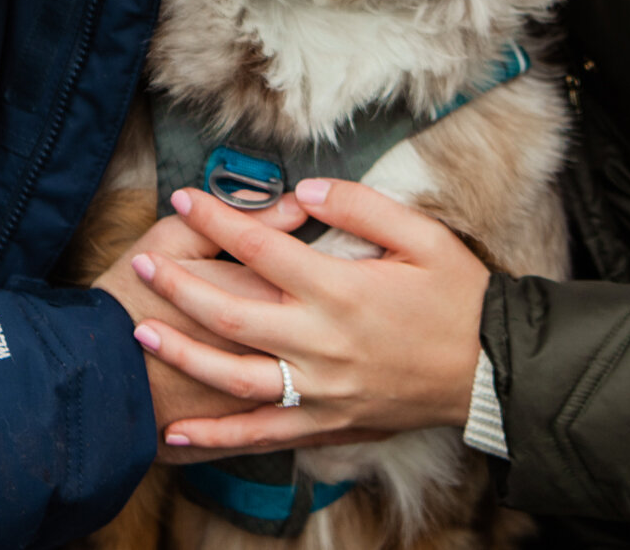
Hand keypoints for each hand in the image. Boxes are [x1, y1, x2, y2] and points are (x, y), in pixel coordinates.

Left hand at [128, 179, 488, 453]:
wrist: (491, 371)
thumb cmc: (459, 297)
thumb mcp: (422, 236)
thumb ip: (360, 208)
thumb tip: (303, 192)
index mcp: (342, 292)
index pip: (261, 250)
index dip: (217, 220)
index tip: (185, 197)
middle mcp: (323, 344)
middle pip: (231, 315)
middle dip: (178, 288)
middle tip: (138, 264)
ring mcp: (322, 390)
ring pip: (236, 378)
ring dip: (184, 357)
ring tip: (141, 335)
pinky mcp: (328, 423)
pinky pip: (263, 433)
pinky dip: (218, 437)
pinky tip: (177, 436)